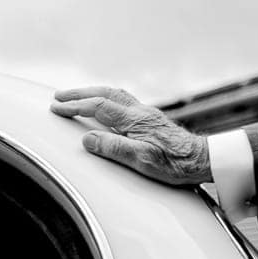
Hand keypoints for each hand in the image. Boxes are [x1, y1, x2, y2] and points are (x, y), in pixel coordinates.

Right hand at [49, 86, 211, 185]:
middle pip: (104, 94)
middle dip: (79, 94)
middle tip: (59, 96)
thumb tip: (87, 138)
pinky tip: (105, 106)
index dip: (74, 106)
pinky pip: (123, 101)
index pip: (98, 107)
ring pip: (115, 95)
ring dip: (92, 93)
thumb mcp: (141, 160)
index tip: (56, 108)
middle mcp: (140, 112)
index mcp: (135, 119)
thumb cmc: (174, 164)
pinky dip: (106, 99)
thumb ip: (113, 148)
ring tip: (77, 96)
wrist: (201, 160)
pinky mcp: (151, 120)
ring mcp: (146, 114)